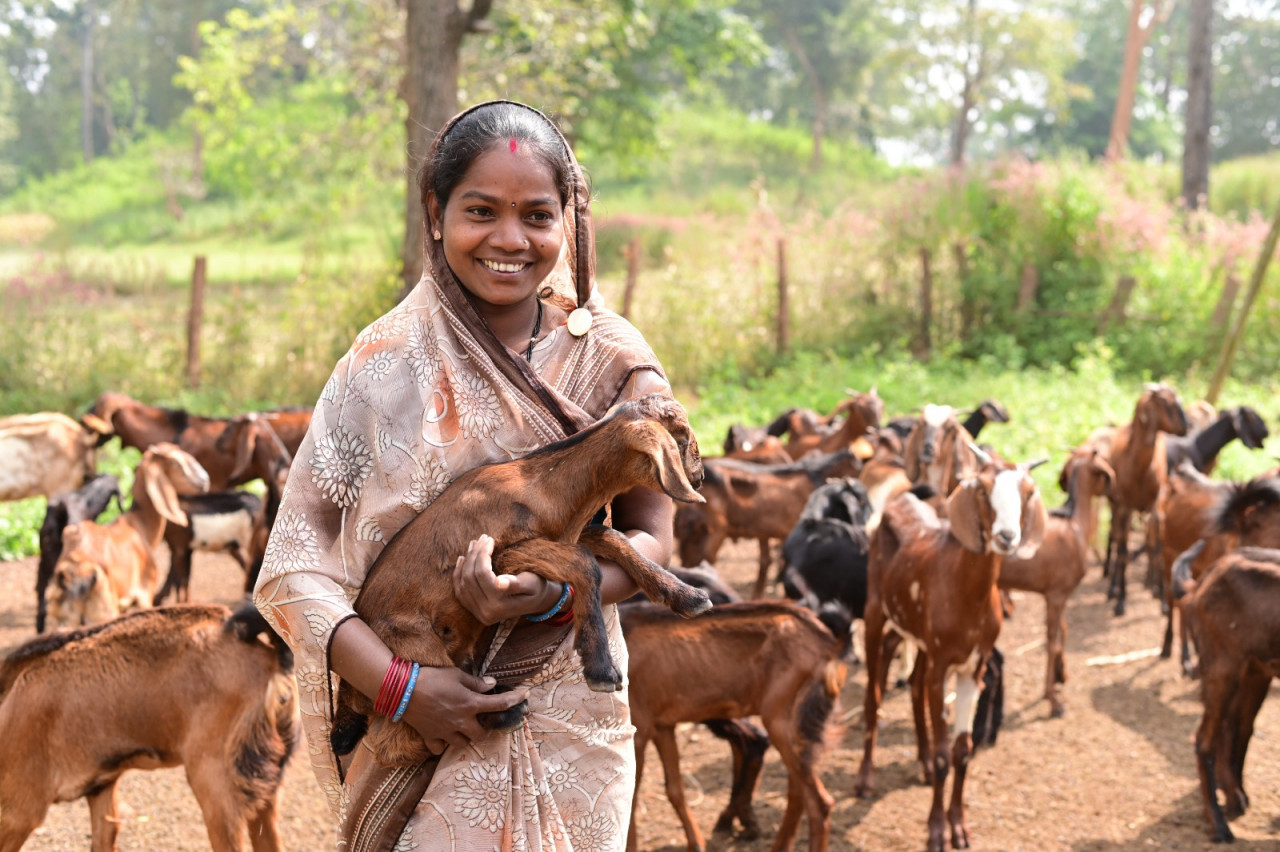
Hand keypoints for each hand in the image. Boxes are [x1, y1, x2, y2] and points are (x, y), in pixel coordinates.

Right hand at [401, 666, 527, 753]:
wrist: (403, 690)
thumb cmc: (432, 678)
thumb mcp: (456, 675)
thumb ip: (476, 682)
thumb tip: (492, 684)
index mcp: (470, 704)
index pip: (499, 704)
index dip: (514, 699)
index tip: (525, 696)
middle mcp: (461, 722)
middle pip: (481, 734)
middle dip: (484, 728)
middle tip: (482, 720)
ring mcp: (445, 732)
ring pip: (462, 743)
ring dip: (465, 737)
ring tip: (462, 728)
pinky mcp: (430, 736)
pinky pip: (440, 748)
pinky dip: (443, 744)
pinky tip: (443, 736)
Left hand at [452, 534, 559, 623]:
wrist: (537, 602)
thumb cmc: (536, 587)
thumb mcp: (531, 583)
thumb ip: (516, 584)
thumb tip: (499, 583)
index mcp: (500, 605)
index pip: (482, 574)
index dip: (482, 554)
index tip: (490, 539)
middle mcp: (486, 612)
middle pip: (470, 578)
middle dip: (474, 555)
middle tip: (482, 538)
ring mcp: (478, 613)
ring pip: (463, 583)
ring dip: (466, 561)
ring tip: (474, 544)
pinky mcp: (474, 611)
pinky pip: (460, 591)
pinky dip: (458, 575)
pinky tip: (462, 560)